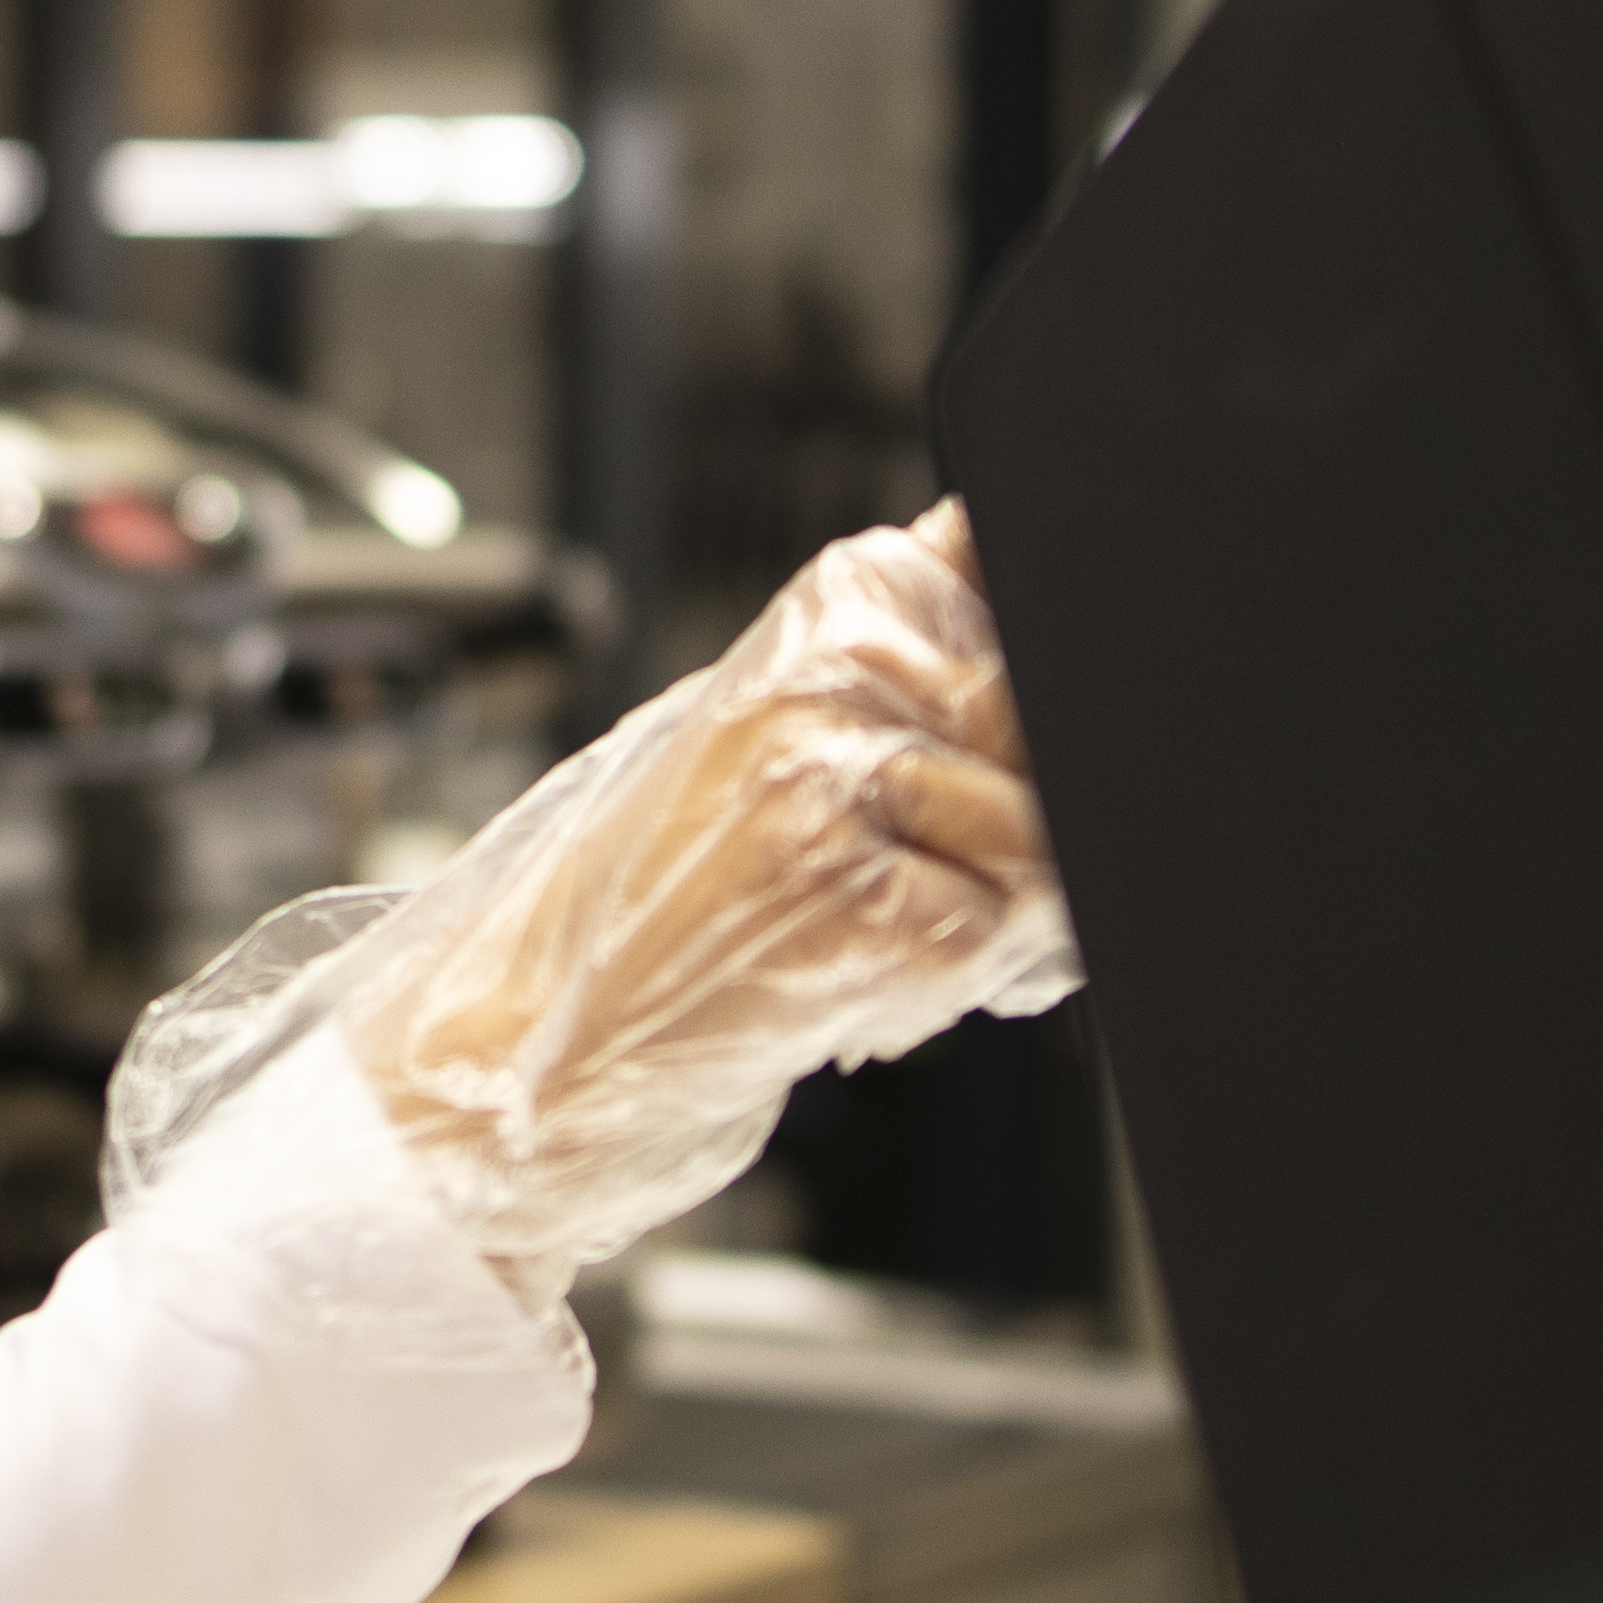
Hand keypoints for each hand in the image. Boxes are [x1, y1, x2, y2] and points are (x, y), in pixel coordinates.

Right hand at [338, 505, 1074, 1302]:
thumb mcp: (805, 717)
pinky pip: (993, 931)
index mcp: (840, 598)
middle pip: (1048, 727)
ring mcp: (834, 774)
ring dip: (988, 908)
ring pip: (1039, 836)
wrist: (554, 1016)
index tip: (995, 749)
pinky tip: (848, 963)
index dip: (1049, 692)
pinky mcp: (846, 890)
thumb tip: (1043, 586)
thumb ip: (928, 647)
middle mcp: (837, 665)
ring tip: (869, 916)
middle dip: (1022, 821)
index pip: (1028, 591)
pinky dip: (945, 977)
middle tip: (907, 864)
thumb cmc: (691, 877)